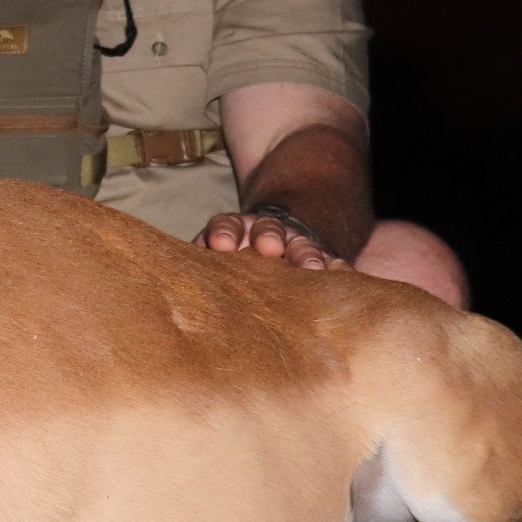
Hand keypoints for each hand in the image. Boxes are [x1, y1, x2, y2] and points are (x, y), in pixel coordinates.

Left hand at [200, 210, 345, 271]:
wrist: (273, 254)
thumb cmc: (234, 268)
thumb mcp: (215, 262)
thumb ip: (202, 270)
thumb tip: (179, 296)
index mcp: (234, 233)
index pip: (226, 226)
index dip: (224, 232)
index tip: (221, 244)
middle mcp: (265, 234)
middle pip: (267, 229)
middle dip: (267, 235)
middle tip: (269, 246)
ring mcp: (295, 245)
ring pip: (300, 244)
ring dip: (304, 253)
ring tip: (311, 267)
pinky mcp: (321, 261)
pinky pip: (332, 263)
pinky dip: (337, 269)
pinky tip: (342, 275)